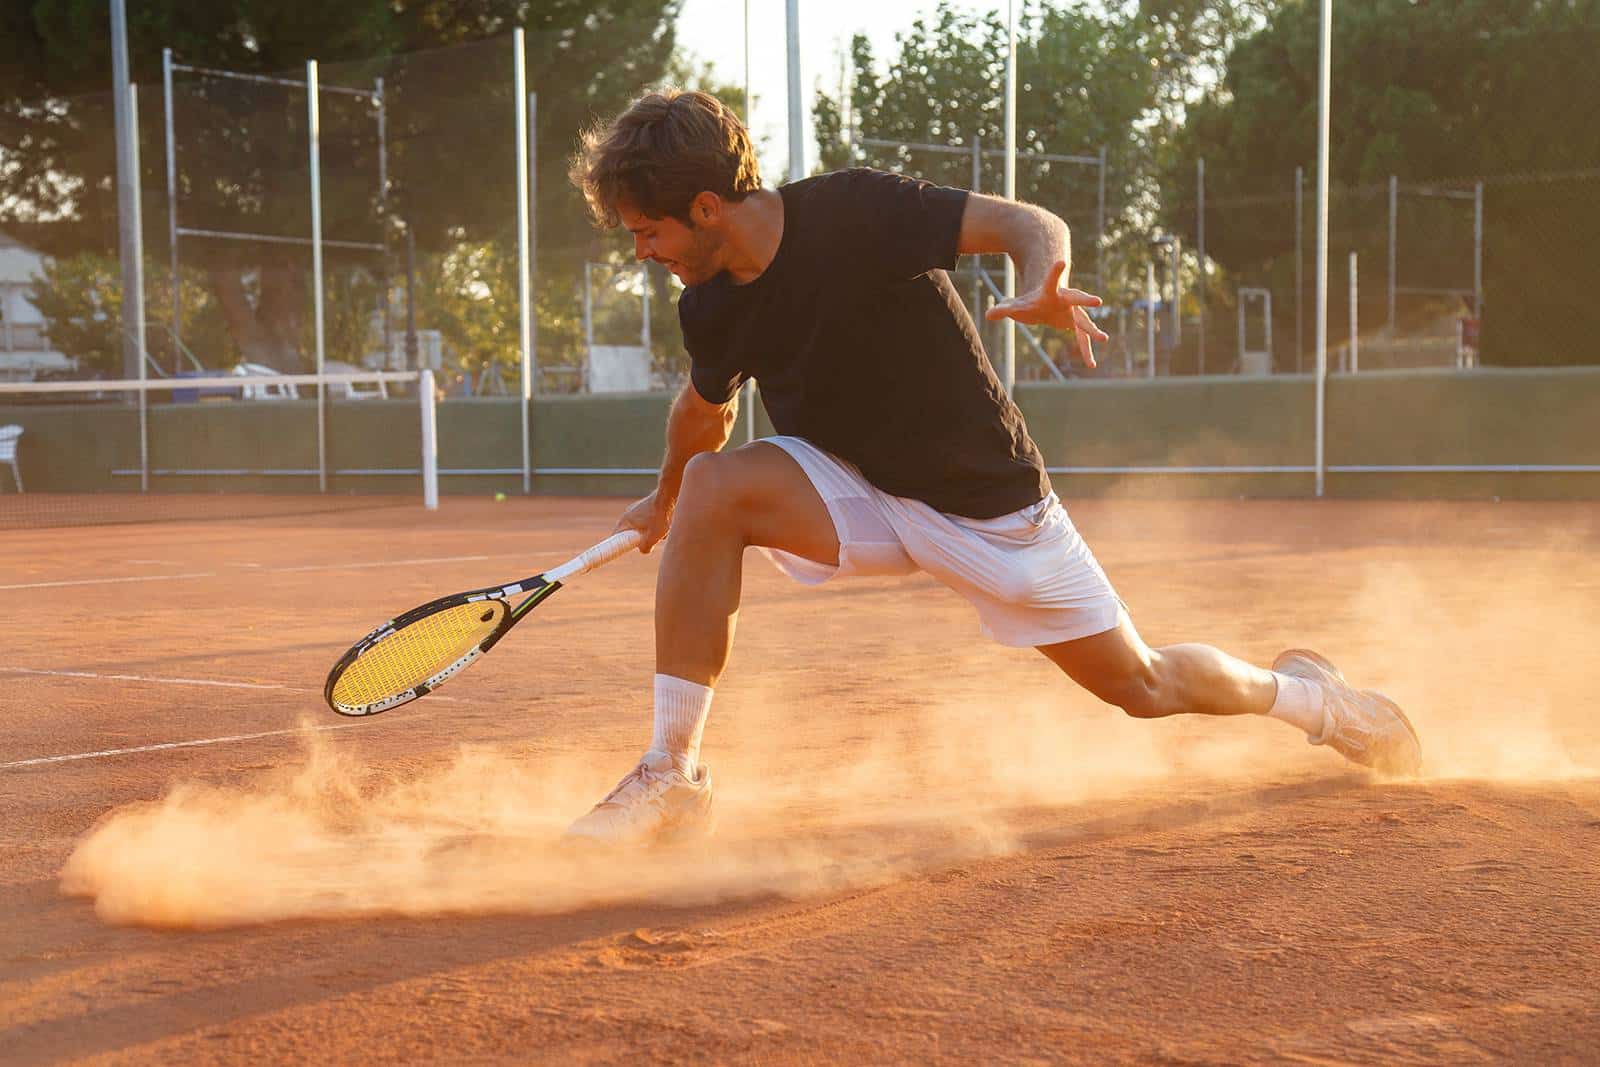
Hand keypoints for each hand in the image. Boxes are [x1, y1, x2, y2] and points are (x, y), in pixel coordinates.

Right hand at [616, 489, 672, 553]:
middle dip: (642, 539)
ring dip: (652, 531)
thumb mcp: (653, 536)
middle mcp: (629, 513)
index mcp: (625, 520)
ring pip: (643, 526)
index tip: (626, 550)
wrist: (670, 495)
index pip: (616, 537)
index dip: (621, 545)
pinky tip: (668, 523)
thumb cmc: (660, 515)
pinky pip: (650, 520)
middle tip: (651, 540)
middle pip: (631, 533)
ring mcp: (638, 508)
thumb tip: (643, 550)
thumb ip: (645, 546)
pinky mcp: (648, 506)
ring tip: (664, 530)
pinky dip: (657, 524)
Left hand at [985, 260, 1110, 368]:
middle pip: (1077, 298)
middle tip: (1097, 301)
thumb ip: (1003, 309)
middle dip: (1086, 299)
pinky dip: (1086, 352)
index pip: (1051, 281)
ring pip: (1084, 321)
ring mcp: (1073, 312)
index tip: (1061, 261)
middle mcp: (1065, 300)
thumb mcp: (1015, 305)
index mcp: (1050, 292)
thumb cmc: (1030, 302)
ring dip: (1093, 330)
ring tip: (1104, 339)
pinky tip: (1091, 365)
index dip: (1054, 272)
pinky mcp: (1075, 325)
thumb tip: (987, 315)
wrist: (1047, 301)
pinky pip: (1082, 339)